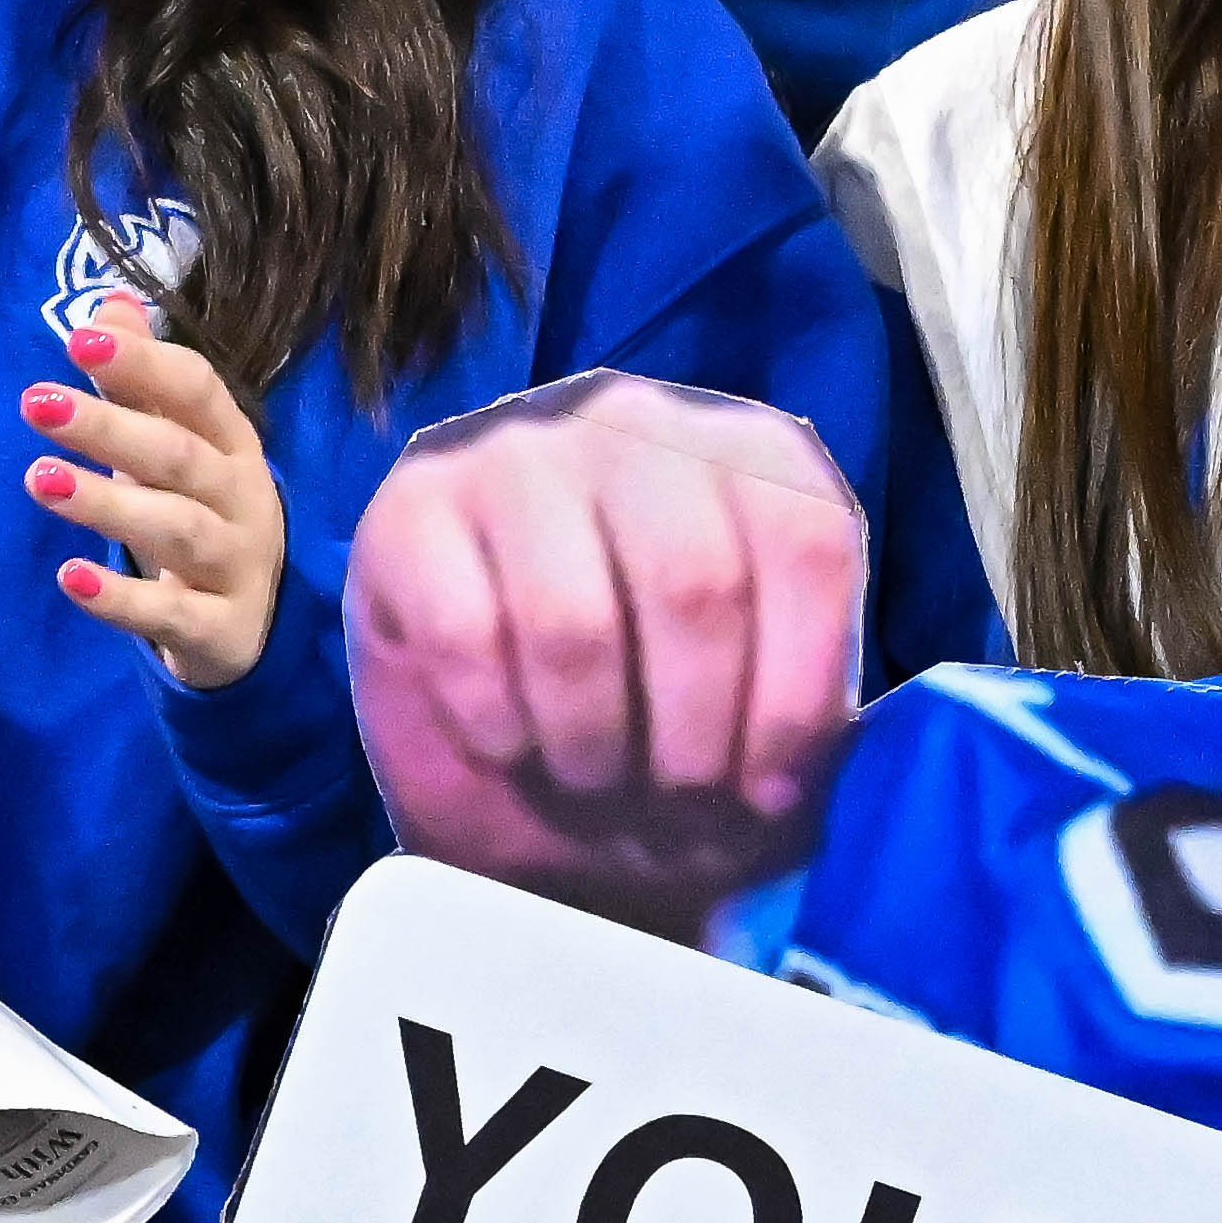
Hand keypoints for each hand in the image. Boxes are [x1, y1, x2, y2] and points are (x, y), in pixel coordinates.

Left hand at [27, 293, 287, 691]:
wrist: (252, 623)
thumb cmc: (198, 512)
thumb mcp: (177, 443)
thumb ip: (140, 380)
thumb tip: (109, 305)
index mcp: (232, 443)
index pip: (197, 390)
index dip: (143, 362)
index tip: (76, 340)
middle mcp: (243, 497)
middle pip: (180, 455)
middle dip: (110, 426)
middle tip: (36, 402)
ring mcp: (236, 564)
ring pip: (177, 528)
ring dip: (109, 503)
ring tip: (40, 480)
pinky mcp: (220, 628)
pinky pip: (172, 612)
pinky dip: (122, 599)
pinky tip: (70, 579)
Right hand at [347, 370, 862, 936]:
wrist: (512, 740)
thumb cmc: (659, 722)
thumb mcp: (761, 720)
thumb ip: (806, 726)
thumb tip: (798, 774)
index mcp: (758, 457)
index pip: (806, 546)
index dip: (792, 696)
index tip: (767, 792)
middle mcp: (643, 423)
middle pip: (693, 584)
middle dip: (689, 736)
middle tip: (670, 799)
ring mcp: (520, 451)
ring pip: (572, 622)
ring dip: (589, 742)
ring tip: (591, 776)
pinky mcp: (415, 506)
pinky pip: (467, 637)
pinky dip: (497, 725)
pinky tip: (511, 745)